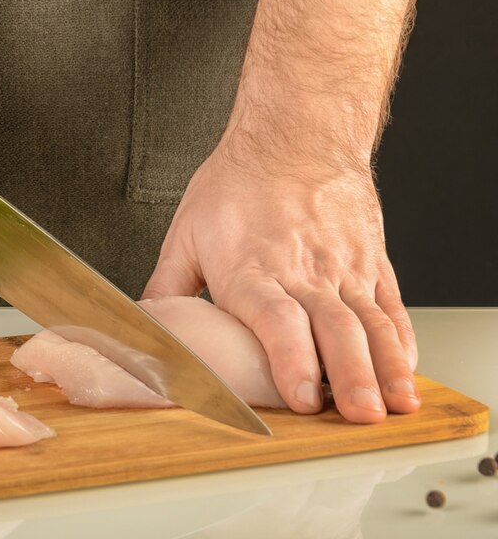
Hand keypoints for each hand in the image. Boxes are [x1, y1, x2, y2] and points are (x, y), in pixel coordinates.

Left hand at [142, 137, 419, 422]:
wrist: (293, 134)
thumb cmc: (237, 183)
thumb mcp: (186, 234)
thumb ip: (168, 288)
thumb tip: (145, 328)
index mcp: (251, 269)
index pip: (277, 319)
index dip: (291, 360)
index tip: (302, 396)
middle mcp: (302, 271)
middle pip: (332, 328)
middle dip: (350, 377)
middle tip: (360, 416)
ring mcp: (342, 267)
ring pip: (369, 322)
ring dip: (384, 367)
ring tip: (394, 404)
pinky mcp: (370, 261)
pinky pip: (390, 305)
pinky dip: (400, 340)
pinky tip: (403, 369)